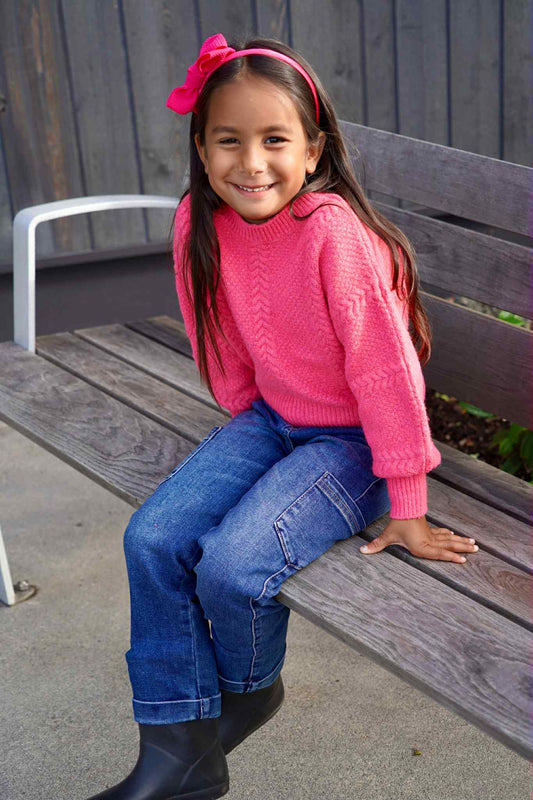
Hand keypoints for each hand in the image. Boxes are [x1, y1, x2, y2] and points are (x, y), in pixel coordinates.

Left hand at [359, 516, 478, 562]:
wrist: (402, 507)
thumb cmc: (397, 524)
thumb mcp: (387, 536)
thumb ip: (376, 545)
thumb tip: (362, 550)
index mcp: (422, 546)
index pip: (439, 553)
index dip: (451, 556)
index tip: (464, 559)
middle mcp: (430, 541)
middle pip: (450, 544)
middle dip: (463, 547)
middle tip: (477, 549)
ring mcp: (431, 535)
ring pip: (449, 538)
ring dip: (461, 541)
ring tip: (474, 544)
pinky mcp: (430, 530)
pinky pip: (443, 534)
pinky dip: (450, 535)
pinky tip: (455, 535)